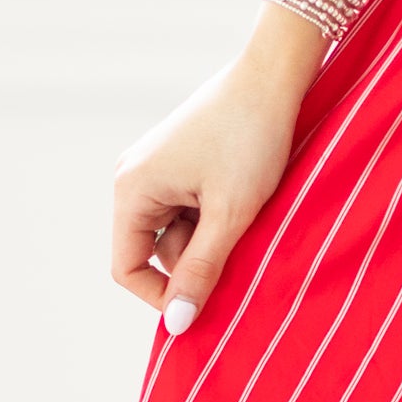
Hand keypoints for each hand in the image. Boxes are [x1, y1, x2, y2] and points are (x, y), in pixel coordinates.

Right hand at [111, 13, 323, 331]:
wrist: (273, 77)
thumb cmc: (251, 140)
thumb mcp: (230, 214)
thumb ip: (202, 270)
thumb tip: (177, 324)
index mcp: (131, 190)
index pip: (127, 269)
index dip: (164, 296)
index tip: (208, 305)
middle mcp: (133, 178)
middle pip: (155, 252)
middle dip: (197, 261)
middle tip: (243, 247)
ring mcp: (157, 169)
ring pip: (179, 233)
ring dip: (212, 239)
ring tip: (250, 215)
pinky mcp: (182, 164)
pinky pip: (191, 210)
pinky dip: (217, 218)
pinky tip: (247, 201)